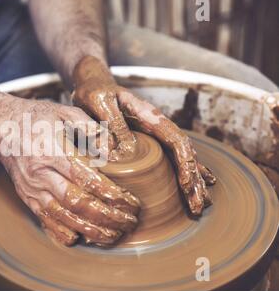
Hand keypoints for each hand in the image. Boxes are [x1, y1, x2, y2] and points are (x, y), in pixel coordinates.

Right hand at [0, 95, 139, 245]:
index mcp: (52, 151)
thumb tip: (112, 148)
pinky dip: (64, 233)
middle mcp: (40, 174)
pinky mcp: (27, 198)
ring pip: (63, 217)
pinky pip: (46, 221)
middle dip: (107, 217)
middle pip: (77, 203)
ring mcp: (32, 189)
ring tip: (113, 235)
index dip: (111, 194)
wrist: (1, 128)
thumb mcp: (64, 111)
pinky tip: (83, 238)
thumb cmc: (36, 118)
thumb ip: (90, 127)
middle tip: (128, 221)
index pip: (86, 179)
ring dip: (91, 230)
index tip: (130, 201)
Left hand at [72, 56, 215, 214]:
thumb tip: (120, 152)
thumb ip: (110, 123)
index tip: (187, 185)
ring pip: (180, 159)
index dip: (185, 163)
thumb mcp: (98, 102)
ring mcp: (153, 135)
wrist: (92, 84)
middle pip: (184, 154)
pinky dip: (182, 174)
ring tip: (200, 206)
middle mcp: (157, 126)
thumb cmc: (94, 91)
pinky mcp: (145, 143)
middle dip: (193, 181)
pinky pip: (168, 160)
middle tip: (198, 207)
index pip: (176, 140)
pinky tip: (190, 188)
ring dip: (191, 182)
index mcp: (149, 116)